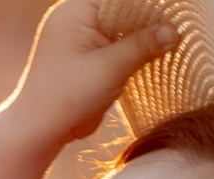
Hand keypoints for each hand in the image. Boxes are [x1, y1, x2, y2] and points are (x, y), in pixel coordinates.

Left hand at [7, 0, 176, 149]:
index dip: (146, 3)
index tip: (170, 10)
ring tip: (168, 39)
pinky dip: (131, 49)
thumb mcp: (110, 69)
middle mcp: (75, 18)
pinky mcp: (86, 58)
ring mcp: (80, 38)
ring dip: (141, 34)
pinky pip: (113, 45)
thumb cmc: (66, 98)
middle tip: (174, 25)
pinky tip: (151, 55)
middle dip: (147, 16)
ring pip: (119, 27)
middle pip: (120, 8)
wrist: (39, 131)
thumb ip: (143, 46)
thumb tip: (174, 31)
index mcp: (75, 10)